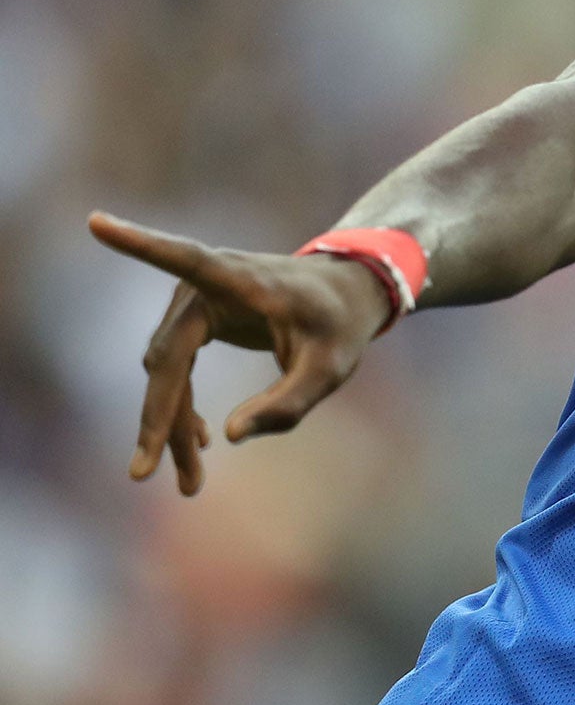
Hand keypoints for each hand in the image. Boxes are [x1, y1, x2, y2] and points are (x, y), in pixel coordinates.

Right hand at [87, 212, 393, 495]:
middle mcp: (207, 284)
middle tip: (146, 476)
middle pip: (167, 360)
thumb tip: (228, 438)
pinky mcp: (192, 320)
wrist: (346, 296)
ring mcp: (194, 300)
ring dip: (170, 426)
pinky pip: (172, 371)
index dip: (141, 243)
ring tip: (189, 482)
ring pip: (165, 373)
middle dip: (160, 421)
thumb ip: (288, 403)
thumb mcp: (332, 369)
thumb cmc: (340, 325)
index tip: (98, 221)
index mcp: (242, 280)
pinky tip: (196, 444)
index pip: (185, 257)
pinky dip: (178, 409)